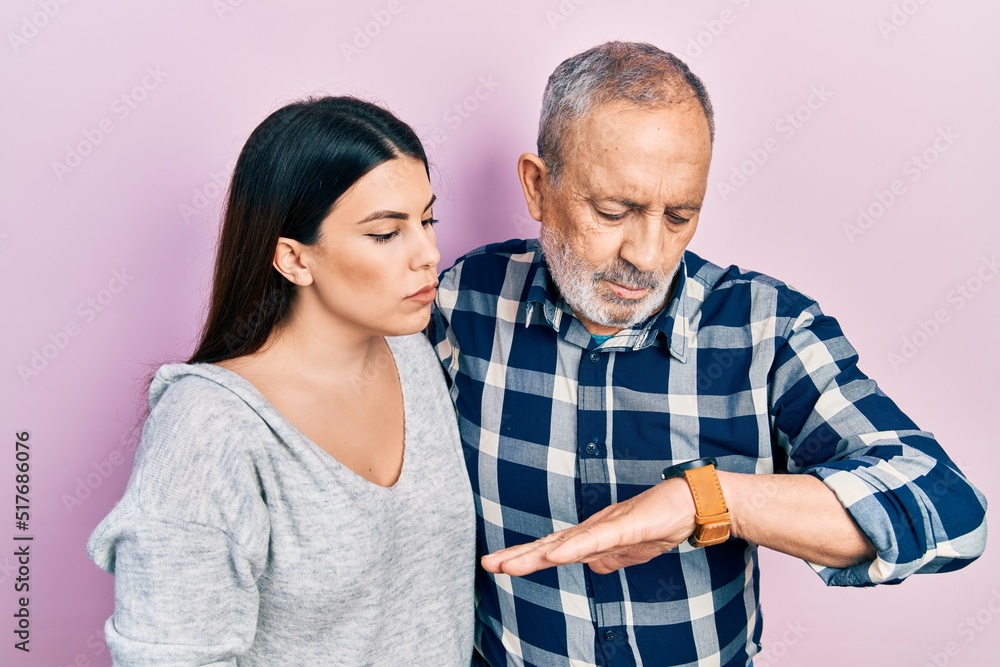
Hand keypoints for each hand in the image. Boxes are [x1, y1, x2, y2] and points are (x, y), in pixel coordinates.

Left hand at [481, 478, 696, 575]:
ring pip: (564, 545)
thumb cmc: (660, 520)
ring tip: (508, 564)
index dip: (524, 558)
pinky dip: (573, 549)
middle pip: (549, 547)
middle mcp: (592, 532)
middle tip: (487, 563)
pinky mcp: (623, 528)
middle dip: (517, 557)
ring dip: (535, 555)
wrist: (691, 503)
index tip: (497, 564)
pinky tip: (555, 556)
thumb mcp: (629, 550)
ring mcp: (606, 529)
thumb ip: (609, 556)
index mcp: (592, 539)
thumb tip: (592, 566)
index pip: (551, 551)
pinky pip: (594, 541)